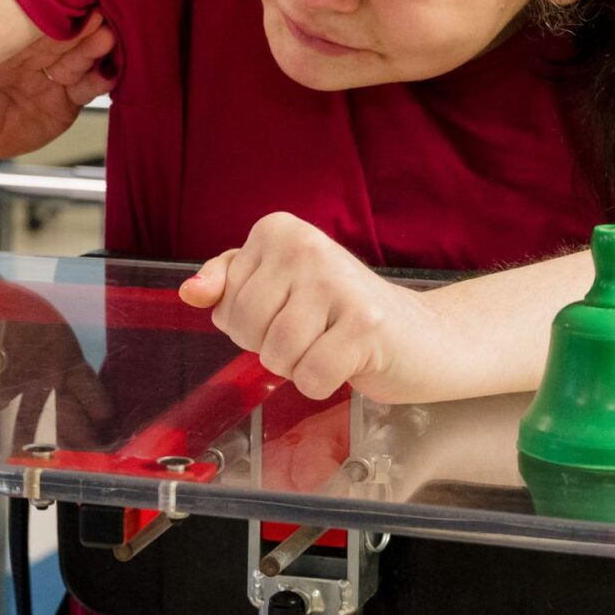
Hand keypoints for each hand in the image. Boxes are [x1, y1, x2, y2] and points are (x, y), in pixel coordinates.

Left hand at [0, 16, 114, 158]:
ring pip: (77, 56)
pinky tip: (109, 74)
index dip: (47, 8)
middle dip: (80, 23)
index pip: (28, 17)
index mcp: (1, 38)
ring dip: (93, 47)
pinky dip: (100, 80)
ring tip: (106, 41)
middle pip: (61, 32)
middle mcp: (29, 52)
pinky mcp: (62, 102)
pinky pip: (85, 88)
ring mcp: (48, 74)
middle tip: (96, 17)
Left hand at [180, 213, 450, 402]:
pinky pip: (310, 376)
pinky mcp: (365, 323)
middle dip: (270, 347)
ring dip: (297, 367)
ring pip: (275, 353)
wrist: (423, 334)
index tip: (289, 311)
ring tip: (328, 345)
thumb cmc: (340, 313)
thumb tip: (191, 292)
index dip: (249, 324)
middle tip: (311, 333)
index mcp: (278, 231)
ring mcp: (337, 282)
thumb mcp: (277, 286)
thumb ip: (227, 282)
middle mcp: (305, 246)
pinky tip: (348, 361)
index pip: (223, 302)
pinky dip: (323, 383)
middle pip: (245, 327)